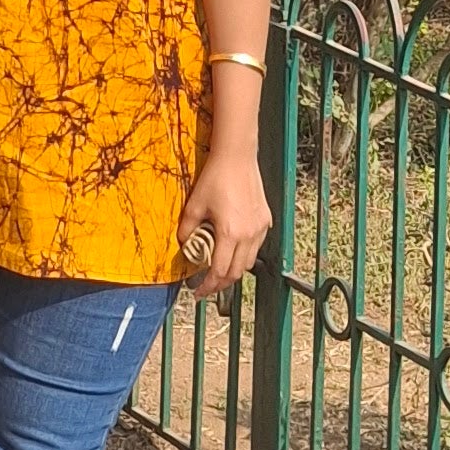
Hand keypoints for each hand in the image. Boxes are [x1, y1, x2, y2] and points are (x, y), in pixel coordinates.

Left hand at [176, 144, 270, 302]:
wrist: (237, 157)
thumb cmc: (214, 178)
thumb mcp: (194, 205)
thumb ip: (187, 229)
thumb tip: (183, 246)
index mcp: (229, 233)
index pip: (219, 271)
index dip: (208, 286)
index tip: (198, 292)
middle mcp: (248, 235)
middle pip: (236, 272)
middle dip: (221, 283)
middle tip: (207, 286)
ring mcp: (260, 228)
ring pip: (249, 262)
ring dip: (234, 270)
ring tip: (219, 270)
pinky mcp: (265, 220)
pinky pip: (256, 246)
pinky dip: (244, 254)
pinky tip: (233, 249)